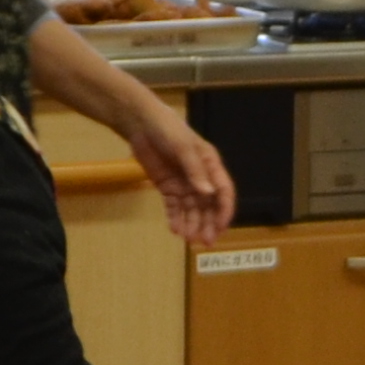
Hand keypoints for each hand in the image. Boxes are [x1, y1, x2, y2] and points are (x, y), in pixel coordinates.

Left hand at [129, 103, 237, 243]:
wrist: (140, 123)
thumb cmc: (167, 128)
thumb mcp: (182, 147)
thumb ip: (195, 170)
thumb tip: (208, 193)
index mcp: (210, 165)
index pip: (223, 191)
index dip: (224, 210)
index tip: (220, 227)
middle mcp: (200, 177)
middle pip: (208, 205)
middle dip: (208, 224)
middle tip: (205, 241)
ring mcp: (183, 184)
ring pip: (192, 210)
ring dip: (192, 224)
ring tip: (188, 239)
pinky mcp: (168, 187)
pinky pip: (174, 207)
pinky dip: (175, 218)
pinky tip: (175, 229)